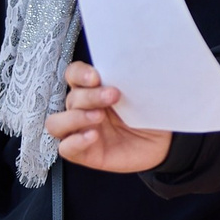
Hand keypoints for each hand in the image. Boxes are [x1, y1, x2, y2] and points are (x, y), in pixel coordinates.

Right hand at [50, 62, 172, 171]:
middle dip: (91, 96)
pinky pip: (65, 149)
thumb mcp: (143, 94)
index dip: (79, 74)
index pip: (73, 75)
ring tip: (99, 117)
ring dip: (75, 118)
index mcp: (93, 89)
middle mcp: (82, 109)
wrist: (162, 143)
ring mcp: (80, 131)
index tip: (96, 77)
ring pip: (56, 123)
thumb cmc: (149, 114)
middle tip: (114, 95)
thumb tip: (131, 65)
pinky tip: (93, 137)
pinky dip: (75, 142)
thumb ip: (130, 81)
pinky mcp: (84, 153)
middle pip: (72, 98)